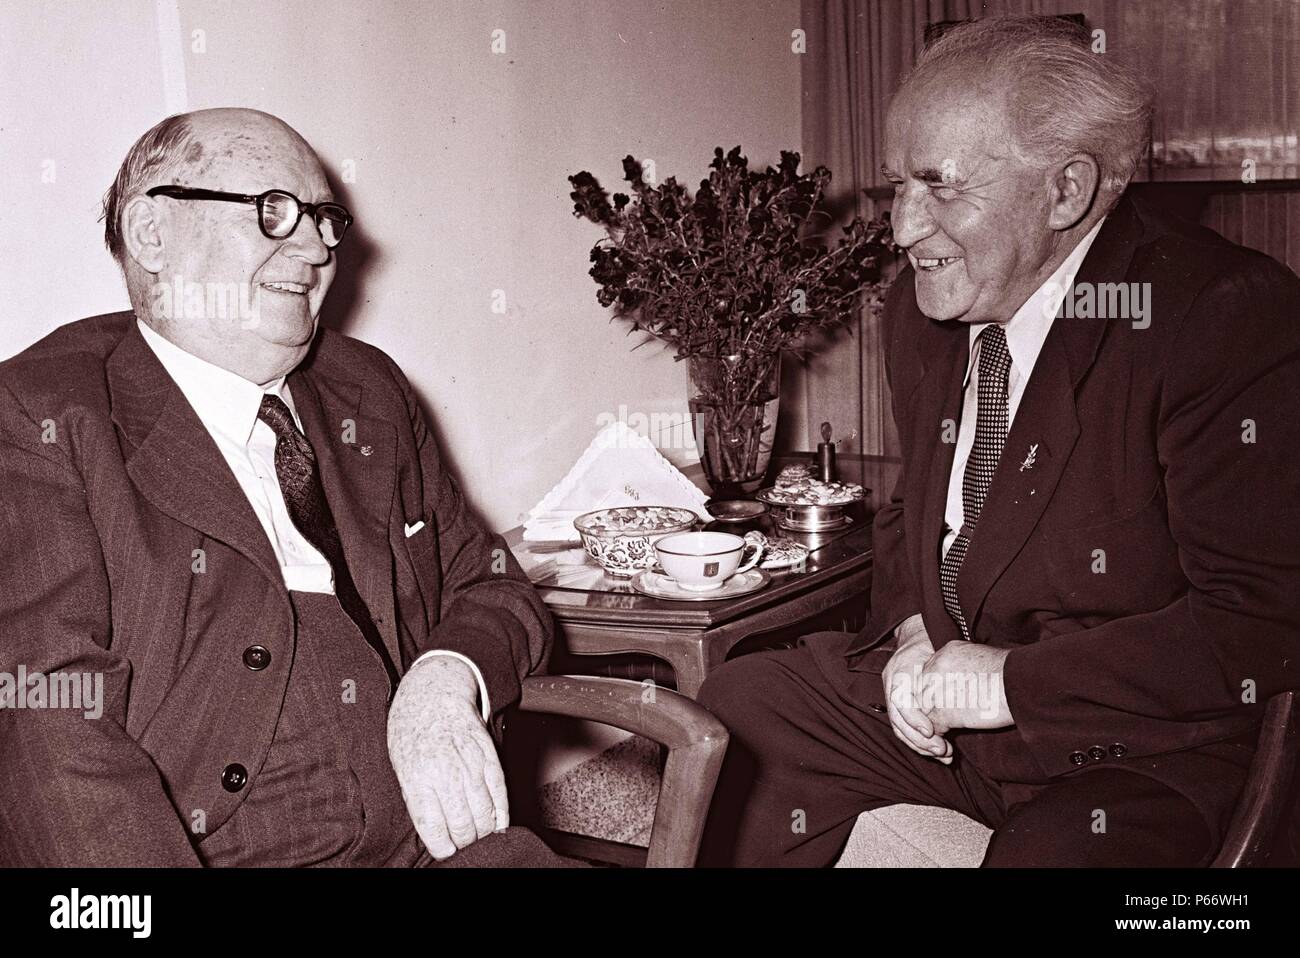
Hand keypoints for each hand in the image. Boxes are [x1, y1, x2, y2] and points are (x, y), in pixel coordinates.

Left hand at [386, 656, 507, 859]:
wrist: (435, 695)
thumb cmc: (412, 731)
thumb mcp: (401, 766)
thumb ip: (417, 798)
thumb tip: (434, 831)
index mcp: (418, 779)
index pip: (434, 829)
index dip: (442, 848)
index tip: (444, 851)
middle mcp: (446, 774)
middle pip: (463, 826)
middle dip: (463, 843)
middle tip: (462, 845)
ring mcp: (471, 766)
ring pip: (484, 815)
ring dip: (482, 832)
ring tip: (477, 835)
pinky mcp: (490, 758)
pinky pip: (500, 795)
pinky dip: (501, 815)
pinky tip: (496, 824)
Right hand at [881, 622, 952, 763]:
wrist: (919, 633)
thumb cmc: (933, 641)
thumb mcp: (940, 650)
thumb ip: (941, 672)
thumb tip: (951, 696)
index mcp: (900, 669)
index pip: (899, 700)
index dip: (914, 718)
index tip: (930, 732)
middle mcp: (892, 682)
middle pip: (897, 719)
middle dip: (918, 739)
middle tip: (942, 751)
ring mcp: (893, 693)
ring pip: (899, 727)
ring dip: (920, 745)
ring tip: (943, 754)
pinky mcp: (900, 703)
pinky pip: (904, 727)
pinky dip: (919, 741)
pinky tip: (937, 751)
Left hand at [918, 640, 1012, 733]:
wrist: (1020, 683)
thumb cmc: (1011, 674)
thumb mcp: (980, 660)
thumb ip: (963, 669)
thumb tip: (960, 683)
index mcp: (945, 654)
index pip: (929, 677)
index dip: (936, 695)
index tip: (949, 706)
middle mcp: (935, 668)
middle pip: (921, 695)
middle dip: (930, 712)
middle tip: (938, 729)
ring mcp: (936, 689)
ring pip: (922, 713)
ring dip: (931, 730)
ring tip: (942, 742)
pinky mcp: (944, 710)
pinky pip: (931, 729)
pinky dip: (937, 741)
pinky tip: (947, 748)